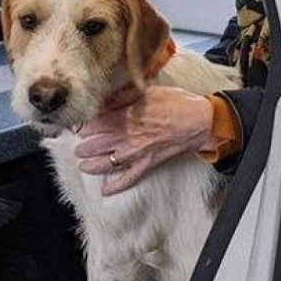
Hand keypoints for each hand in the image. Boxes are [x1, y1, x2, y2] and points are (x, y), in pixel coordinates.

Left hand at [75, 85, 215, 195]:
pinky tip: (105, 190)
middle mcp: (124, 137)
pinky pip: (127, 179)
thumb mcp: (149, 90)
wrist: (200, 121)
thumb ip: (124, 94)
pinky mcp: (146, 164)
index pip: (91, 124)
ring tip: (84, 164)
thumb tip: (106, 97)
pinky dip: (115, 187)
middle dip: (82, 146)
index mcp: (123, 117)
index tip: (80, 126)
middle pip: (91, 146)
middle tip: (81, 145)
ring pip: (103, 165)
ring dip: (89, 166)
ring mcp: (134, 154)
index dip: (82, 125)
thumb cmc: (177, 103)